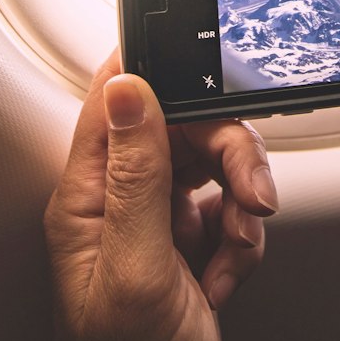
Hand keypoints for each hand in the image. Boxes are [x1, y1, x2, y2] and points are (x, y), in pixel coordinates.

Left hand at [44, 51, 277, 340]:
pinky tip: (228, 269)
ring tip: (243, 239)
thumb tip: (127, 87)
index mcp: (86, 196)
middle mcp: (117, 199)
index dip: (158, 76)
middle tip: (252, 191)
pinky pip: (228, 205)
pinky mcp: (186, 239)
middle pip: (182, 127)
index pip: (115, 102)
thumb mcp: (135, 265)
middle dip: (229, 155)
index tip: (204, 71)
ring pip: (212, 163)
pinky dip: (242, 235)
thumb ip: (135, 174)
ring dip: (242, 198)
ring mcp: (153, 220)